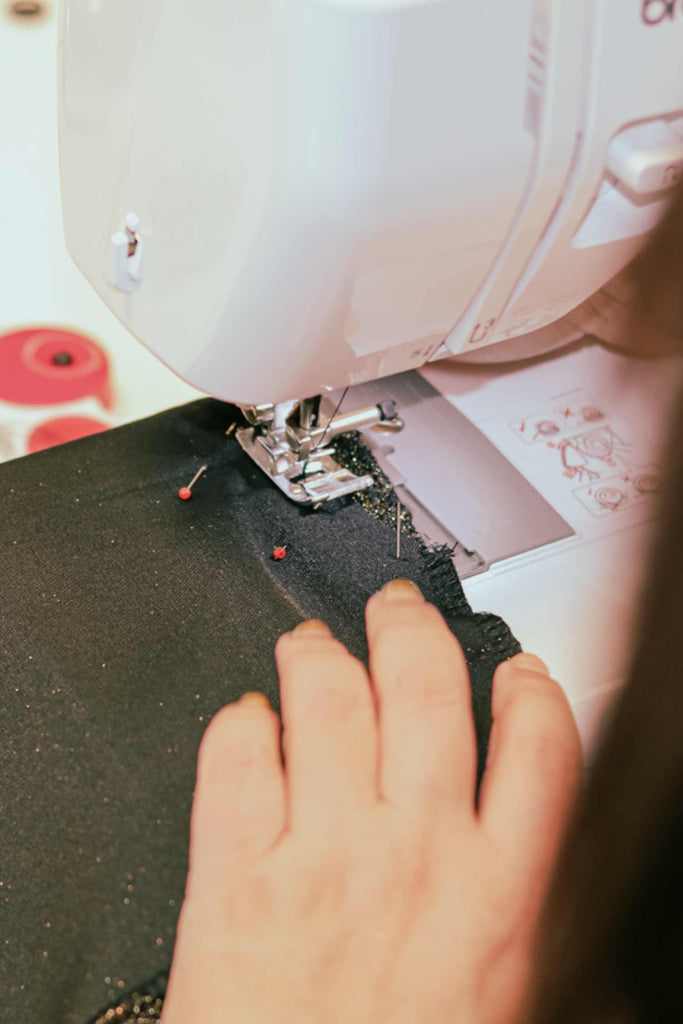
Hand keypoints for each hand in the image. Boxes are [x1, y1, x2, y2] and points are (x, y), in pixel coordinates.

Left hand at [164, 580, 580, 1023]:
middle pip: (424, 689)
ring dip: (319, 654)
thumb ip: (532, 929)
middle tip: (396, 612)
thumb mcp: (505, 1007)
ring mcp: (322, 856)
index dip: (529, 689)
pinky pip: (234, 759)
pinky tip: (246, 721)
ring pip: (328, 699)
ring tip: (312, 646)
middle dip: (410, 630)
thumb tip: (565, 890)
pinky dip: (239, 722)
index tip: (516, 671)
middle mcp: (414, 857)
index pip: (539, 747)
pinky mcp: (234, 879)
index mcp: (496, 897)